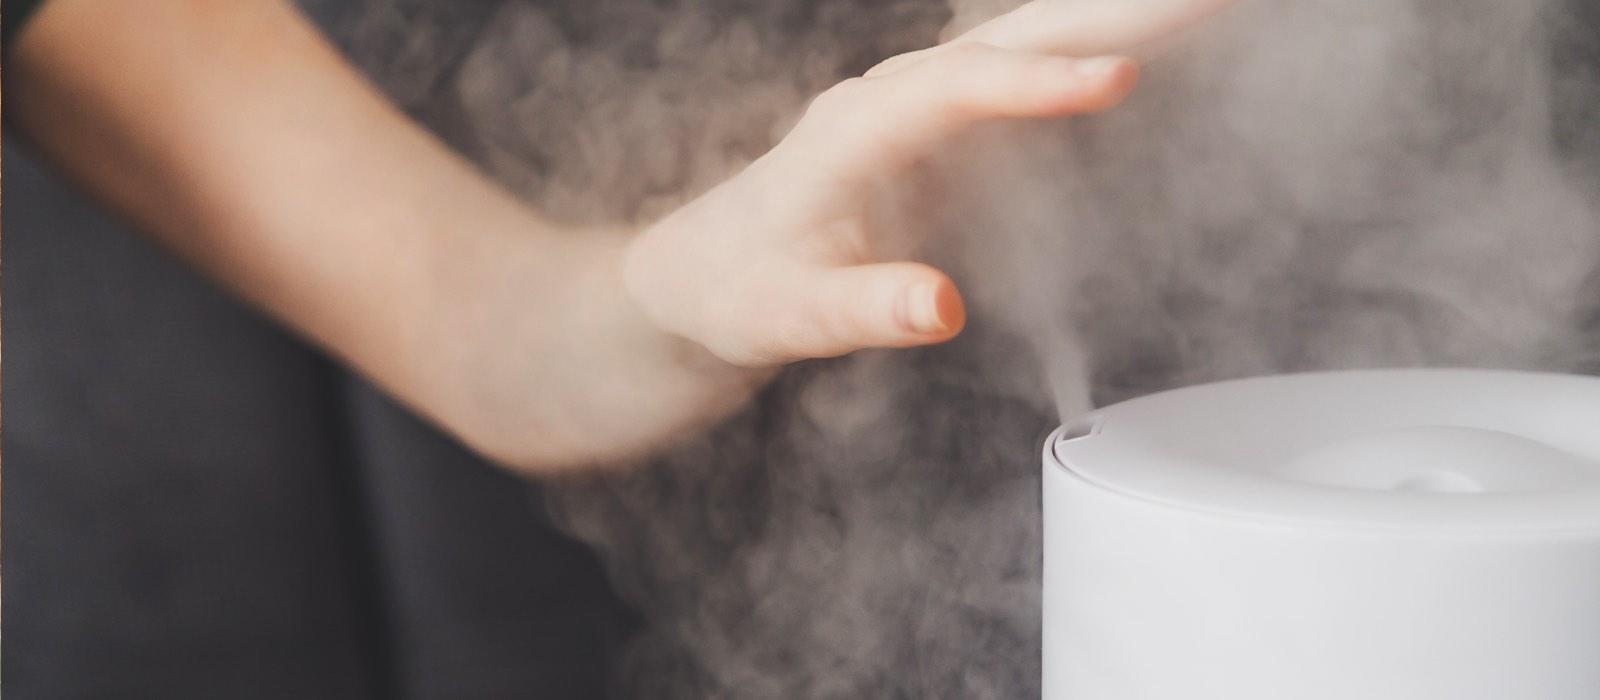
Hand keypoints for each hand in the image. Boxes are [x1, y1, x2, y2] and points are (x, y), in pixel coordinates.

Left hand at [623, 0, 1232, 367]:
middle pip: (1010, 37)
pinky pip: (1032, 68)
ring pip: (1029, 38)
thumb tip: (940, 308)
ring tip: (1216, 2)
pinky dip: (1097, 45)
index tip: (1117, 79)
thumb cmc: (742, 290)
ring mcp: (923, 103)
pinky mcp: (947, 123)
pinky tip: (1154, 36)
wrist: (706, 270)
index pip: (954, 90)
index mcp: (852, 134)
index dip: (1037, 83)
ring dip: (1117, 14)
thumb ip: (860, 310)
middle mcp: (892, 99)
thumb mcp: (787, 317)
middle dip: (1110, 11)